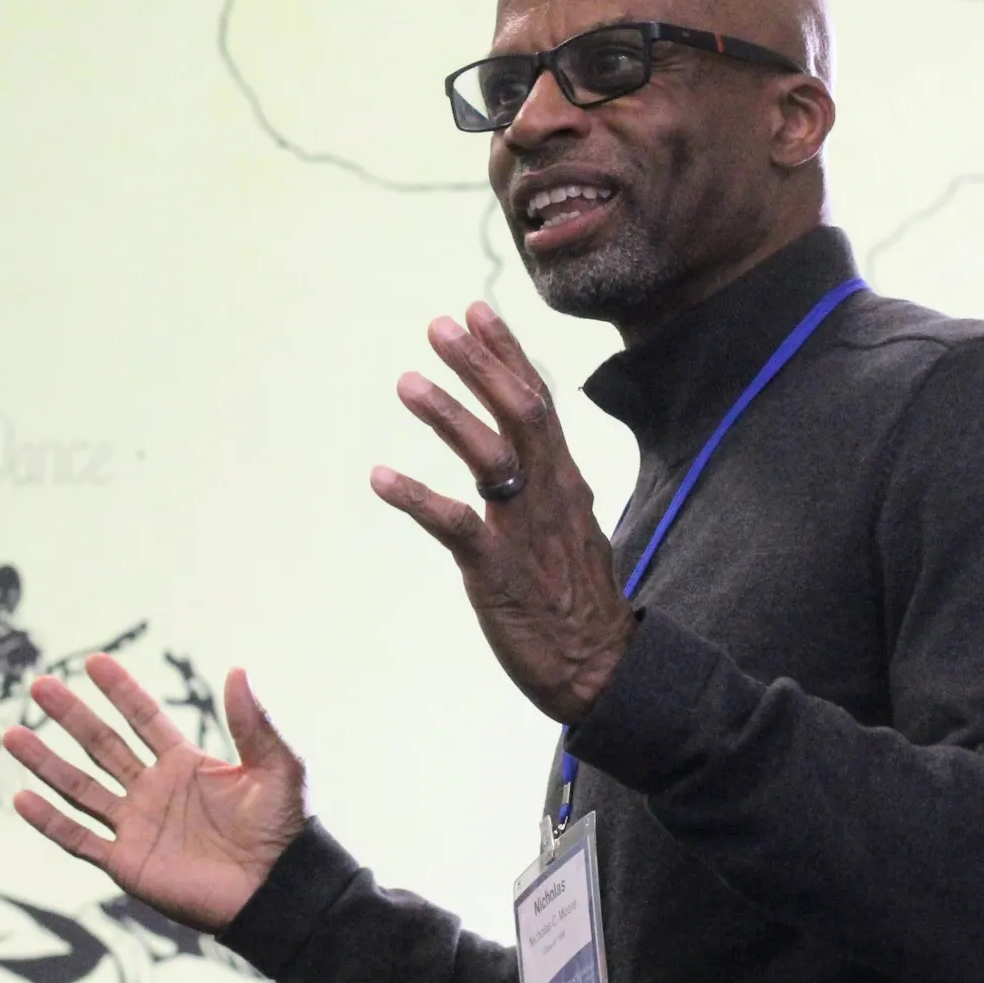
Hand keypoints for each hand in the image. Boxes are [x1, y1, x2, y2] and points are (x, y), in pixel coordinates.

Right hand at [4, 653, 305, 933]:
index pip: (143, 718)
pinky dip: (49, 821)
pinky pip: (79, 839)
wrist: (276, 891)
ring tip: (11, 734)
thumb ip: (253, 722)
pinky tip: (22, 798)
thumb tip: (238, 669)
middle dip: (70, 715)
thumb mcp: (276, 766)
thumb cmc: (283, 829)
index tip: (93, 662)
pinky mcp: (128, 862)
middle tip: (39, 685)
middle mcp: (153, 790)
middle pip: (102, 744)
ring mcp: (137, 826)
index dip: (119, 691)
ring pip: (80, 787)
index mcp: (184, 763)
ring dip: (46, 762)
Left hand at [371, 302, 635, 725]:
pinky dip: (418, 497)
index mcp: (564, 482)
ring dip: (449, 416)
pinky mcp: (500, 573)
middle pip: (521, 413)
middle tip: (439, 326)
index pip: (538, 402)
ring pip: (491, 458)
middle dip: (481, 365)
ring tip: (407, 380)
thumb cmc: (577, 603)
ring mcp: (526, 533)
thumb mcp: (569, 528)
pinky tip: (381, 476)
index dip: (507, 354)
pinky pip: (456, 526)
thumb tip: (526, 453)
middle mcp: (550, 496)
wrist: (603, 673)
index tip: (477, 309)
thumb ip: (546, 486)